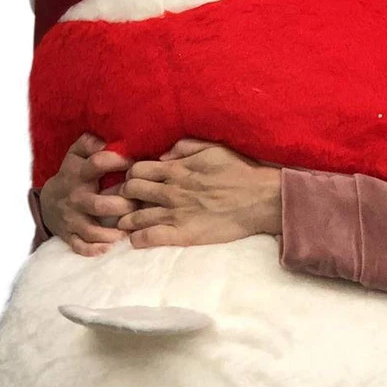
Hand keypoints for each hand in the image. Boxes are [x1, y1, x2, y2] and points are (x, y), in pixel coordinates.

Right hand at [39, 133, 135, 256]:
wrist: (48, 202)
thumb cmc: (73, 174)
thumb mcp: (76, 154)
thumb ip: (90, 142)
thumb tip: (107, 139)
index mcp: (79, 173)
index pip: (97, 163)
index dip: (117, 161)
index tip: (135, 164)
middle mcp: (75, 197)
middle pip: (100, 204)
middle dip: (123, 206)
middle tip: (139, 205)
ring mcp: (72, 218)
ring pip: (92, 230)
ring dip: (113, 233)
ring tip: (129, 230)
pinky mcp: (69, 235)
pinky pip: (81, 246)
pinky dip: (95, 249)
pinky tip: (111, 246)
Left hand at [117, 140, 281, 248]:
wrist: (261, 199)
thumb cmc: (240, 172)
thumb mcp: (214, 149)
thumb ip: (185, 147)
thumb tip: (163, 155)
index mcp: (177, 169)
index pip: (136, 170)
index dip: (132, 175)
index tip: (137, 181)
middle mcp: (171, 191)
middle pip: (130, 191)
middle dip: (125, 196)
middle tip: (129, 202)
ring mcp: (175, 214)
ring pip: (133, 217)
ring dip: (126, 219)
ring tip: (128, 223)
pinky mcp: (183, 235)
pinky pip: (148, 238)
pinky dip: (138, 239)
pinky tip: (138, 238)